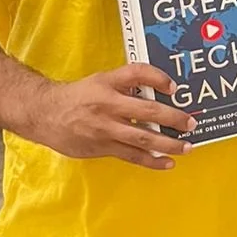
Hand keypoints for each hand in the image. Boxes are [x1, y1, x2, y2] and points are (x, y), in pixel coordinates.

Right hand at [25, 64, 196, 169]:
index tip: (174, 87)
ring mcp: (105, 128)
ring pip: (142, 137)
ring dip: (168, 143)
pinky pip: (131, 155)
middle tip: (191, 123)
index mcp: (108, 84)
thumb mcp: (101, 81)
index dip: (157, 78)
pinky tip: (167, 163)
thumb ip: (126, 84)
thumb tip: (160, 90)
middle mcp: (107, 104)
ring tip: (187, 146)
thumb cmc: (78, 96)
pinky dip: (151, 160)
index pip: (137, 73)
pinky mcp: (102, 147)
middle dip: (174, 118)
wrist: (44, 113)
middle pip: (147, 111)